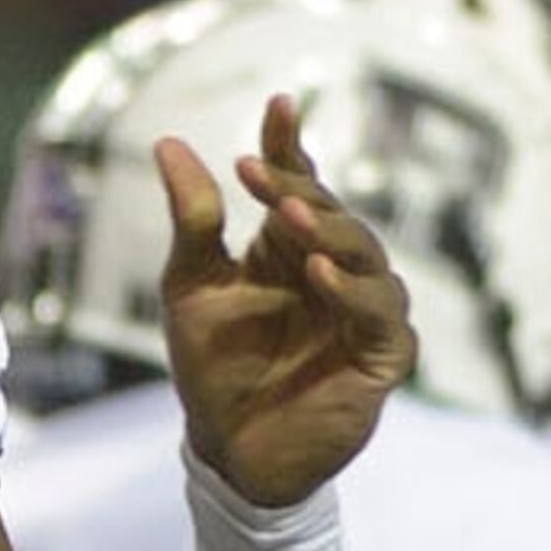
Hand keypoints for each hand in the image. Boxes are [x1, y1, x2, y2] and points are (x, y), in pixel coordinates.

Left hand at [156, 92, 415, 506]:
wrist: (227, 447)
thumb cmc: (213, 365)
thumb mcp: (190, 285)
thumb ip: (192, 220)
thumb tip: (168, 143)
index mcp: (291, 247)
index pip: (299, 182)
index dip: (291, 144)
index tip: (280, 103)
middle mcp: (334, 270)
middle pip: (333, 214)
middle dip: (300, 190)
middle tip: (262, 173)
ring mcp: (363, 312)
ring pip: (368, 257)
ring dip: (330, 232)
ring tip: (288, 216)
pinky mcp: (383, 356)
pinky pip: (382, 316)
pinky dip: (354, 292)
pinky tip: (320, 274)